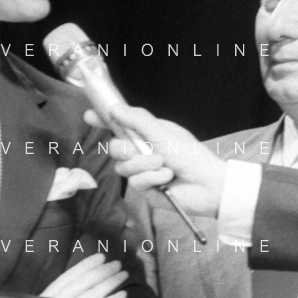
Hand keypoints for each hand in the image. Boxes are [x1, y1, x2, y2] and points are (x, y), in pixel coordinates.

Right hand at [40, 253, 127, 297]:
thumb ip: (60, 294)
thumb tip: (85, 276)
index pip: (68, 277)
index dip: (85, 265)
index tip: (101, 256)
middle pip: (84, 282)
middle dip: (103, 271)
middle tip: (118, 264)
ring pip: (94, 294)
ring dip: (112, 282)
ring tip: (124, 274)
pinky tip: (123, 294)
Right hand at [86, 105, 225, 217]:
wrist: (208, 185)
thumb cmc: (191, 155)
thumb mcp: (164, 133)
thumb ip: (138, 120)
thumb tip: (115, 108)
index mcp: (148, 134)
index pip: (120, 125)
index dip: (104, 121)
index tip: (89, 115)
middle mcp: (142, 151)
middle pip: (114, 148)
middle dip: (126, 149)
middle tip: (141, 150)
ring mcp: (142, 171)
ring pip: (122, 167)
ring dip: (144, 165)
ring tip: (164, 166)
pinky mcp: (144, 189)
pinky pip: (135, 183)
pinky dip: (152, 179)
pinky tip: (167, 179)